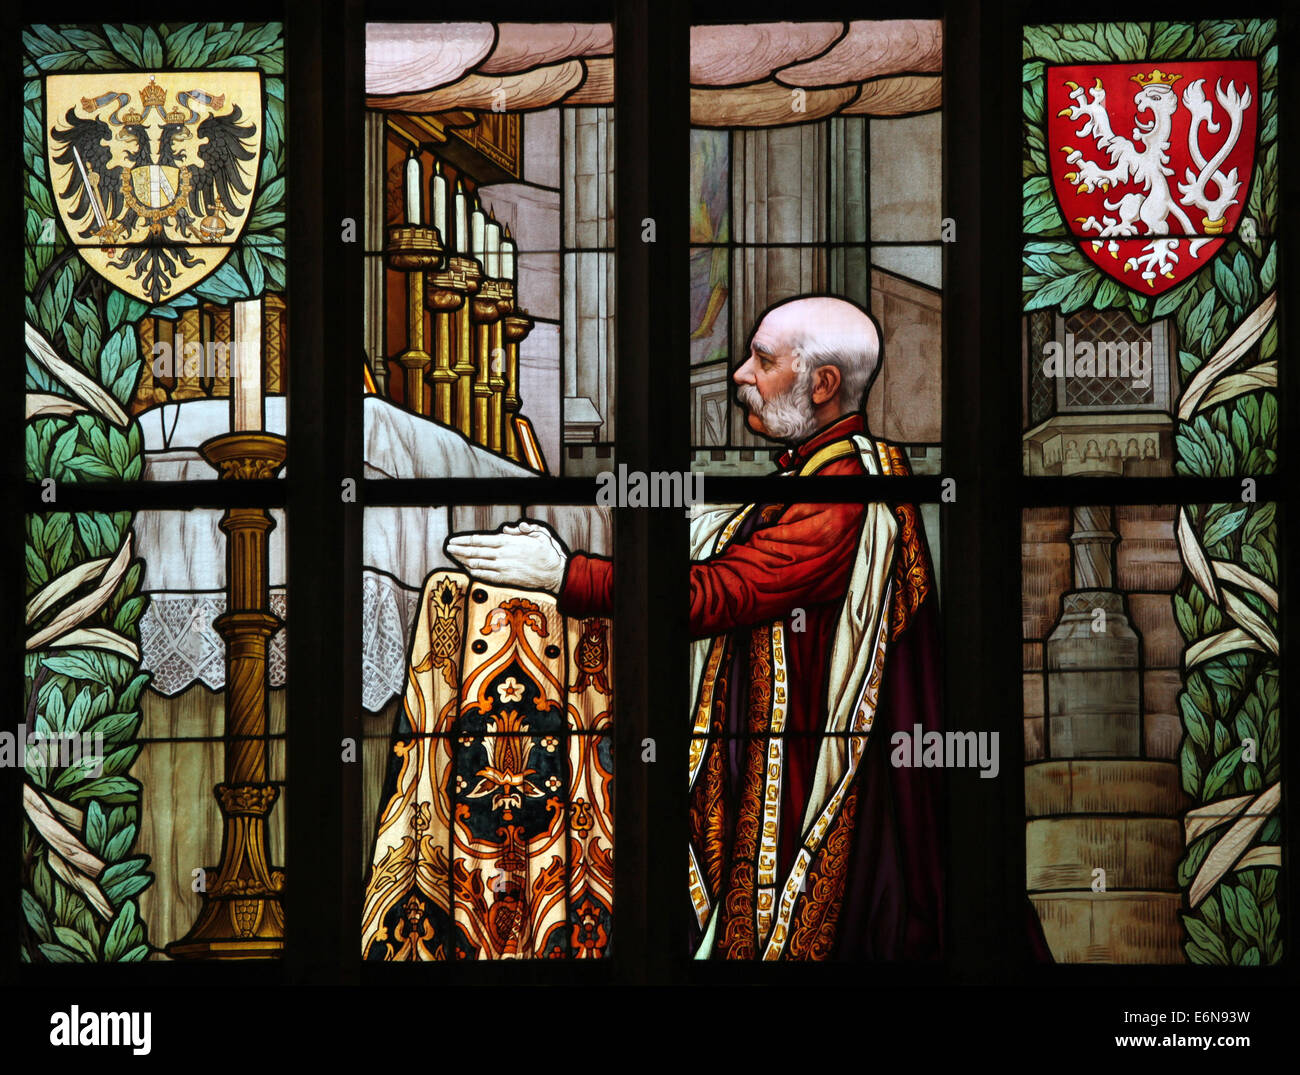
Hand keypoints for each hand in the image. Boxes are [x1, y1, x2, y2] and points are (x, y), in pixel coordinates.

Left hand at [445, 520, 568, 593]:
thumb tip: (507, 529)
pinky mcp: (505, 579)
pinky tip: (467, 569)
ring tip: (453, 556)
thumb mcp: (538, 533)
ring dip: (463, 560)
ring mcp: (502, 568)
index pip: (480, 540)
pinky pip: (485, 576)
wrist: (554, 573)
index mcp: (508, 542)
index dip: (464, 540)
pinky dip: (474, 572)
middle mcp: (502, 555)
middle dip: (458, 549)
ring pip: (477, 563)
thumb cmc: (547, 552)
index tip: (454, 539)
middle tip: (448, 547)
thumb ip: (522, 529)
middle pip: (474, 551)